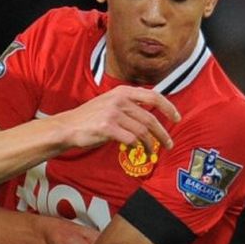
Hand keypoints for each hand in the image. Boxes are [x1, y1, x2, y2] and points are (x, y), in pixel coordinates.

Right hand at [54, 85, 179, 152]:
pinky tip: (134, 151)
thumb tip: (151, 116)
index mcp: (122, 91)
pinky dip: (136, 147)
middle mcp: (119, 99)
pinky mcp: (107, 127)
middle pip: (150, 118)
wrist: (68, 127)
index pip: (153, 96)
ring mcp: (113, 113)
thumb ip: (129, 105)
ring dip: (150, 144)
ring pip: (142, 131)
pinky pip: (131, 139)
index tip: (177, 118)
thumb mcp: (109, 103)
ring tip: (151, 152)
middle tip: (168, 143)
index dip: (168, 107)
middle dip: (162, 133)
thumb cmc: (89, 118)